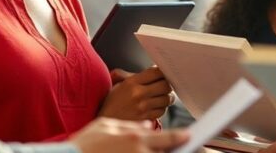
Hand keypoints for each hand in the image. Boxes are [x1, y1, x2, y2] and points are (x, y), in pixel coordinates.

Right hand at [71, 118, 187, 152]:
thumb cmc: (86, 143)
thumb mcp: (107, 126)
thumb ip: (129, 125)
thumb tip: (147, 126)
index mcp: (135, 136)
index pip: (167, 138)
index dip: (180, 138)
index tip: (189, 136)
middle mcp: (139, 152)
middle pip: (166, 152)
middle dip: (173, 148)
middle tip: (180, 144)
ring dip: (160, 152)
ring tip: (159, 147)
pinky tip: (141, 150)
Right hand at [99, 66, 174, 120]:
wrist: (105, 121)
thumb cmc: (112, 102)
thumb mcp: (118, 84)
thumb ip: (133, 75)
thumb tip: (152, 68)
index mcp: (131, 82)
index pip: (156, 72)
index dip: (163, 71)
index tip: (163, 73)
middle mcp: (138, 94)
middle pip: (165, 85)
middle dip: (168, 84)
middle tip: (166, 85)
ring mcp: (143, 107)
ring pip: (166, 99)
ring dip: (167, 97)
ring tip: (163, 96)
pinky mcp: (146, 119)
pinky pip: (162, 111)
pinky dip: (162, 108)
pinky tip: (156, 106)